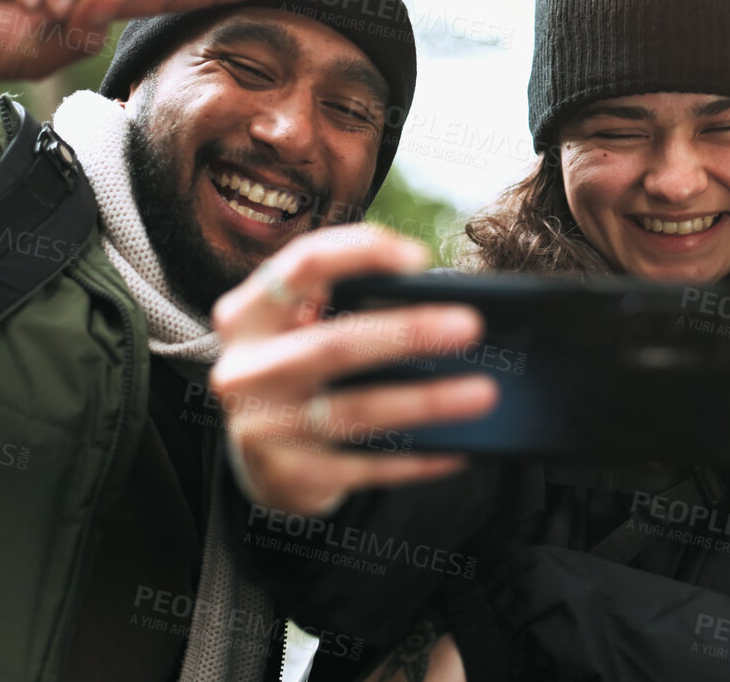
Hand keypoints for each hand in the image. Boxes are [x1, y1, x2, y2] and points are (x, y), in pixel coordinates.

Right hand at [209, 225, 495, 517]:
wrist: (252, 459)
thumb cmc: (295, 371)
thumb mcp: (297, 330)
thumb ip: (340, 306)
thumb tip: (437, 298)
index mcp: (249, 314)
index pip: (302, 265)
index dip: (361, 252)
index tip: (419, 258)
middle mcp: (246, 368)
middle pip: (334, 344)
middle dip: (407, 332)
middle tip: (468, 326)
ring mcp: (262, 427)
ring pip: (356, 412)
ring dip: (426, 401)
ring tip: (482, 392)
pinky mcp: (288, 475)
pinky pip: (365, 466)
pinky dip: (417, 458)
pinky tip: (457, 449)